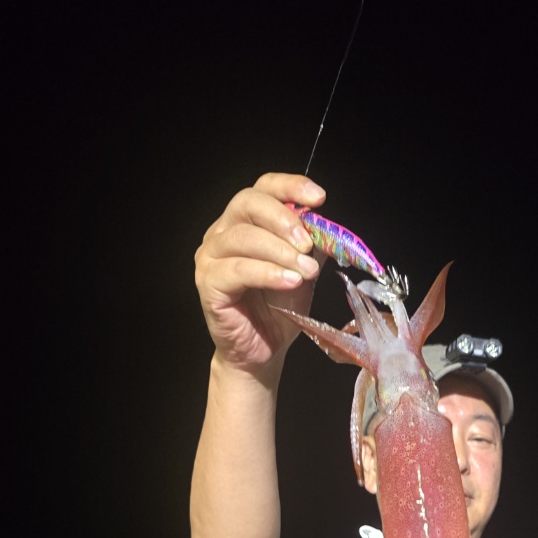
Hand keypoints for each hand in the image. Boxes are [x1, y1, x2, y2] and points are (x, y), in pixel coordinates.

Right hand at [194, 172, 327, 378]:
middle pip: (248, 202)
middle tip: (308, 243)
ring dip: (280, 252)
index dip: (290, 186)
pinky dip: (267, 273)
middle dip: (283, 219)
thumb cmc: (279, 308)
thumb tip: (330, 226)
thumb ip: (313, 245)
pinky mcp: (207, 283)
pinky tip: (289, 282)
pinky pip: (237, 270)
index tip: (318, 198)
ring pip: (243, 237)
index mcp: (246, 221)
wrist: (263, 350)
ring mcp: (210, 256)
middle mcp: (222, 231)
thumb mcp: (304, 269)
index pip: (263, 188)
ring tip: (306, 270)